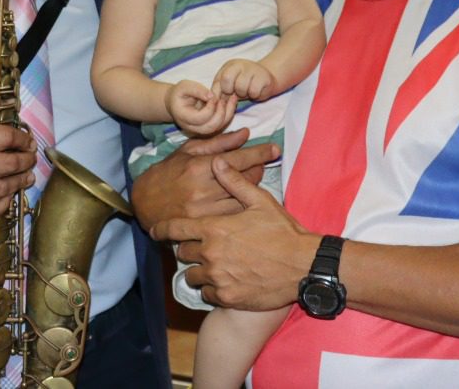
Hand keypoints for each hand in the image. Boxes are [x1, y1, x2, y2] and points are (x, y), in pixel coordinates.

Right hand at [0, 95, 36, 221]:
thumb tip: (7, 103)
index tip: (28, 140)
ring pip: (2, 189)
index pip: (4, 138)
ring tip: (28, 176)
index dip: (22, 139)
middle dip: (26, 161)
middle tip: (31, 157)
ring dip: (20, 183)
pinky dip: (2, 207)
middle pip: (8, 165)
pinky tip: (8, 196)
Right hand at [130, 128, 278, 230]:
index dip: (260, 153)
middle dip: (258, 169)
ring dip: (251, 189)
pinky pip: (233, 216)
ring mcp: (205, 211)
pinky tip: (241, 201)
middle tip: (261, 165)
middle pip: (245, 179)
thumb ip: (218, 142)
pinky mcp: (204, 225)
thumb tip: (245, 134)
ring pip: (242, 199)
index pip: (239, 158)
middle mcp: (204, 189)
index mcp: (200, 166)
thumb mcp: (188, 151)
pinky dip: (241, 207)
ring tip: (250, 182)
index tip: (274, 149)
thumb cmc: (167, 173)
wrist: (144, 203)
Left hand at [154, 157, 314, 310]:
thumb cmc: (282, 230)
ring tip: (213, 265)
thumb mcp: (260, 201)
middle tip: (202, 247)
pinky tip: (224, 281)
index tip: (156, 230)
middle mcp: (210, 253)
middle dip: (189, 248)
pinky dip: (211, 288)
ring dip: (198, 270)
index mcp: (214, 228)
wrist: (302, 265)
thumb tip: (217, 161)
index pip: (175, 229)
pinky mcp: (226, 297)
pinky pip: (206, 293)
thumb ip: (234, 181)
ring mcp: (217, 277)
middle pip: (182, 252)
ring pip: (191, 275)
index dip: (163, 229)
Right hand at [166, 80, 236, 137]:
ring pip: (217, 128)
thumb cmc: (179, 93)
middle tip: (223, 99)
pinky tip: (231, 102)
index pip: (200, 118)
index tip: (213, 96)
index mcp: (183, 117)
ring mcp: (199, 130)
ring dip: (227, 114)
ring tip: (232, 99)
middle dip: (221, 113)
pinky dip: (228, 114)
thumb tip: (211, 96)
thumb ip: (196, 90)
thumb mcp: (184, 86)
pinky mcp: (207, 127)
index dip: (210, 108)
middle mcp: (191, 127)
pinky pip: (220, 125)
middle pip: (210, 127)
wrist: (175, 102)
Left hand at [213, 59, 274, 100]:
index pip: (219, 79)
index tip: (225, 97)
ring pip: (241, 88)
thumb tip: (211, 98)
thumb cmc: (245, 84)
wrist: (266, 80)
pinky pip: (254, 91)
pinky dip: (254, 95)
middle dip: (231, 91)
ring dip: (244, 94)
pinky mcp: (264, 77)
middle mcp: (240, 64)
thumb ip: (219, 89)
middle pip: (227, 80)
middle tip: (237, 92)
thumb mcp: (230, 85)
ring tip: (248, 91)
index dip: (221, 92)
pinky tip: (256, 91)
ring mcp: (253, 69)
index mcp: (230, 65)